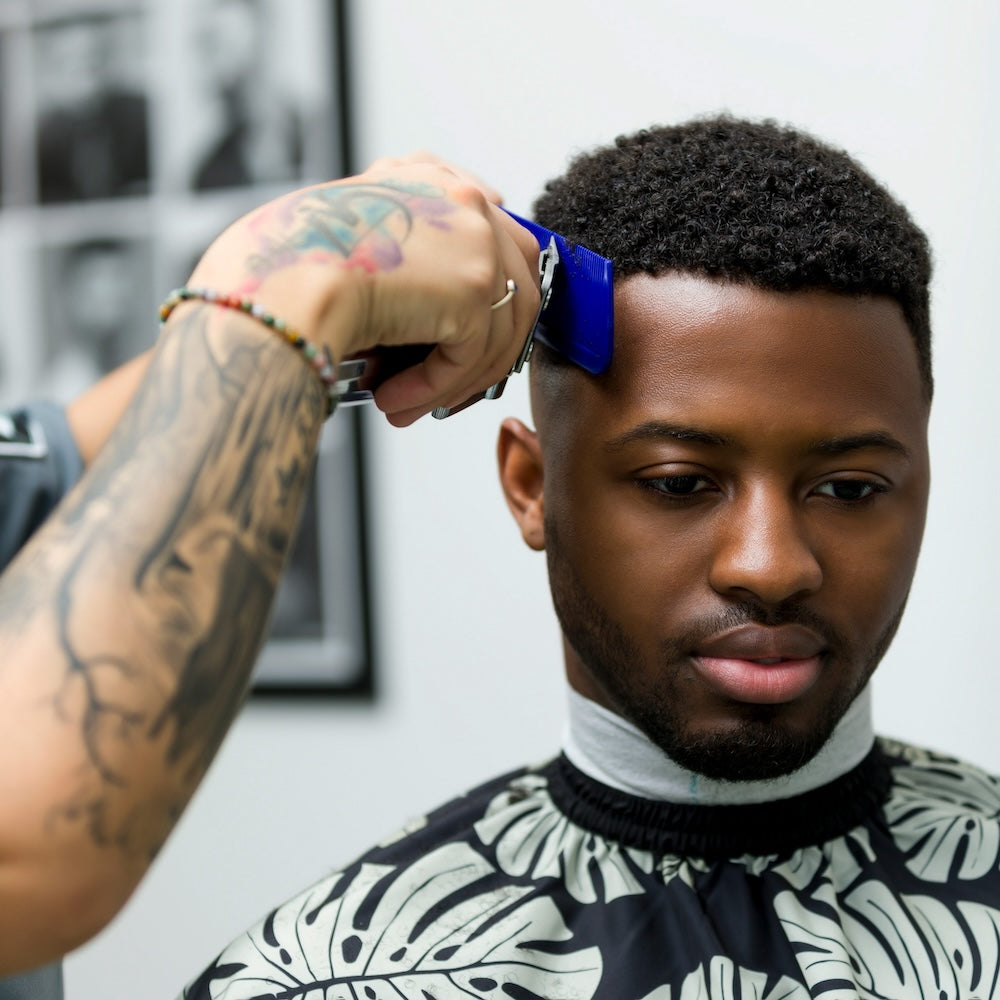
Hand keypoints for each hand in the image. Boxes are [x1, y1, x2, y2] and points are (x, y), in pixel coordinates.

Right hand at [189, 154, 540, 425]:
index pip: (489, 229)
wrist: (275, 288)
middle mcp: (460, 199)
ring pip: (496, 330)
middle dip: (485, 342)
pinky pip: (471, 358)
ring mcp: (475, 242)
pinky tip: (394, 402)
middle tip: (447, 383)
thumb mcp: (337, 242)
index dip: (486, 286)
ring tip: (405, 405)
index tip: (460, 333)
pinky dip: (434, 389)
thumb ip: (393, 254)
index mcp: (427, 178)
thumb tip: (419, 309)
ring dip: (451, 379)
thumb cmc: (278, 271)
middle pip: (512, 280)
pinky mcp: (474, 291)